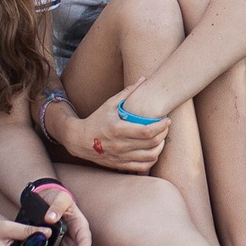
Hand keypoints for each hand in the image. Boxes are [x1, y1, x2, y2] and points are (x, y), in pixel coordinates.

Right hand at [52, 87, 168, 171]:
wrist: (79, 140)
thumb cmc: (96, 120)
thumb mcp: (109, 104)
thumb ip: (127, 93)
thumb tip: (143, 79)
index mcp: (118, 130)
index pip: (147, 131)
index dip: (161, 126)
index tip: (167, 120)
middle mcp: (120, 145)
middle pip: (151, 143)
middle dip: (163, 134)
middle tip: (165, 127)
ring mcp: (121, 157)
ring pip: (150, 157)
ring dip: (160, 147)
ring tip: (161, 138)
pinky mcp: (120, 165)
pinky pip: (142, 167)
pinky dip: (152, 160)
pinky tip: (153, 151)